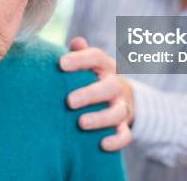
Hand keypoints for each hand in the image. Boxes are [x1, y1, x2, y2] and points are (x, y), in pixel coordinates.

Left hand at [59, 36, 132, 150]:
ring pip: (117, 112)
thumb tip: (76, 42)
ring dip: (100, 119)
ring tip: (81, 123)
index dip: (80, 59)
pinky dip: (116, 140)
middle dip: (89, 94)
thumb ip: (81, 53)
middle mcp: (116, 85)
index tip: (61, 64)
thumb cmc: (94, 77)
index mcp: (105, 66)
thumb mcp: (90, 64)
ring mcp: (122, 106)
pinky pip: (125, 135)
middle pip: (108, 87)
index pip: (96, 57)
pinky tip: (101, 144)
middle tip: (69, 101)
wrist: (123, 96)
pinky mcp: (125, 125)